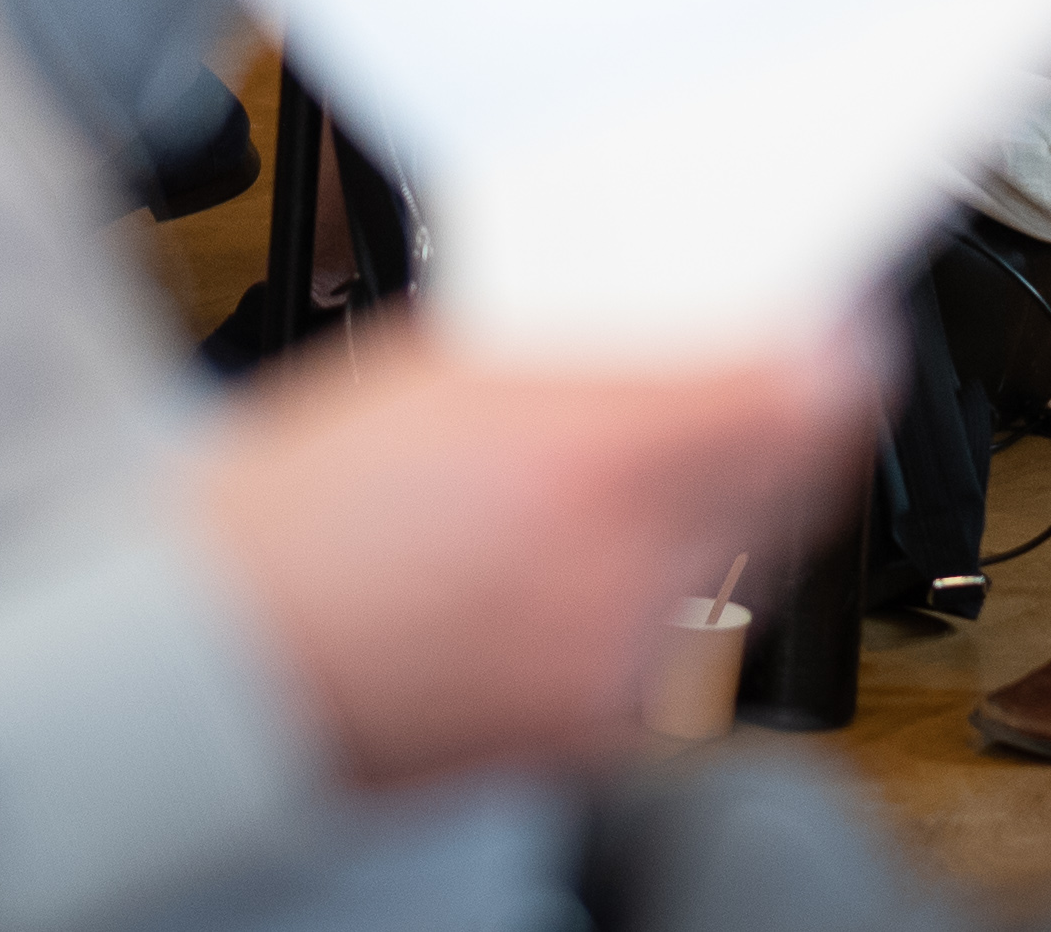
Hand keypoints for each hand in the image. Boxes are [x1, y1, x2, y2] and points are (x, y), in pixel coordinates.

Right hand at [190, 321, 869, 787]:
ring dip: (727, 500)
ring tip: (659, 457)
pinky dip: (660, 584)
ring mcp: (614, 664)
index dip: (836, 350)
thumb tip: (693, 327)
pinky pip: (675, 639)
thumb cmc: (285, 507)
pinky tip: (595, 551)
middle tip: (787, 364)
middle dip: (798, 416)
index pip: (794, 396)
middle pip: (793, 480)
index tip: (842, 323)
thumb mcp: (433, 369)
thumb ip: (580, 351)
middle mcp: (619, 570)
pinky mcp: (595, 728)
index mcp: (576, 453)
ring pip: (739, 560)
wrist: (209, 655)